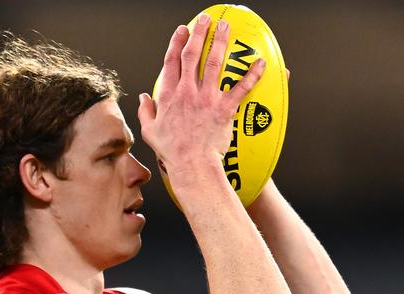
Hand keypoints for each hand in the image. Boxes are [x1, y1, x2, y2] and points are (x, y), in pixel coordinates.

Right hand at [138, 15, 265, 192]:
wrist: (191, 164)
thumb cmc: (172, 151)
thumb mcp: (150, 131)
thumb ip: (145, 112)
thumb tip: (143, 98)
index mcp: (168, 96)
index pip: (171, 62)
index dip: (176, 43)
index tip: (181, 32)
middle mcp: (187, 92)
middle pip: (192, 55)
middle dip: (199, 33)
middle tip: (204, 20)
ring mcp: (206, 98)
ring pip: (214, 63)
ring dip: (220, 42)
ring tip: (225, 28)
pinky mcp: (224, 108)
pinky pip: (241, 87)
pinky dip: (252, 74)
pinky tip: (260, 62)